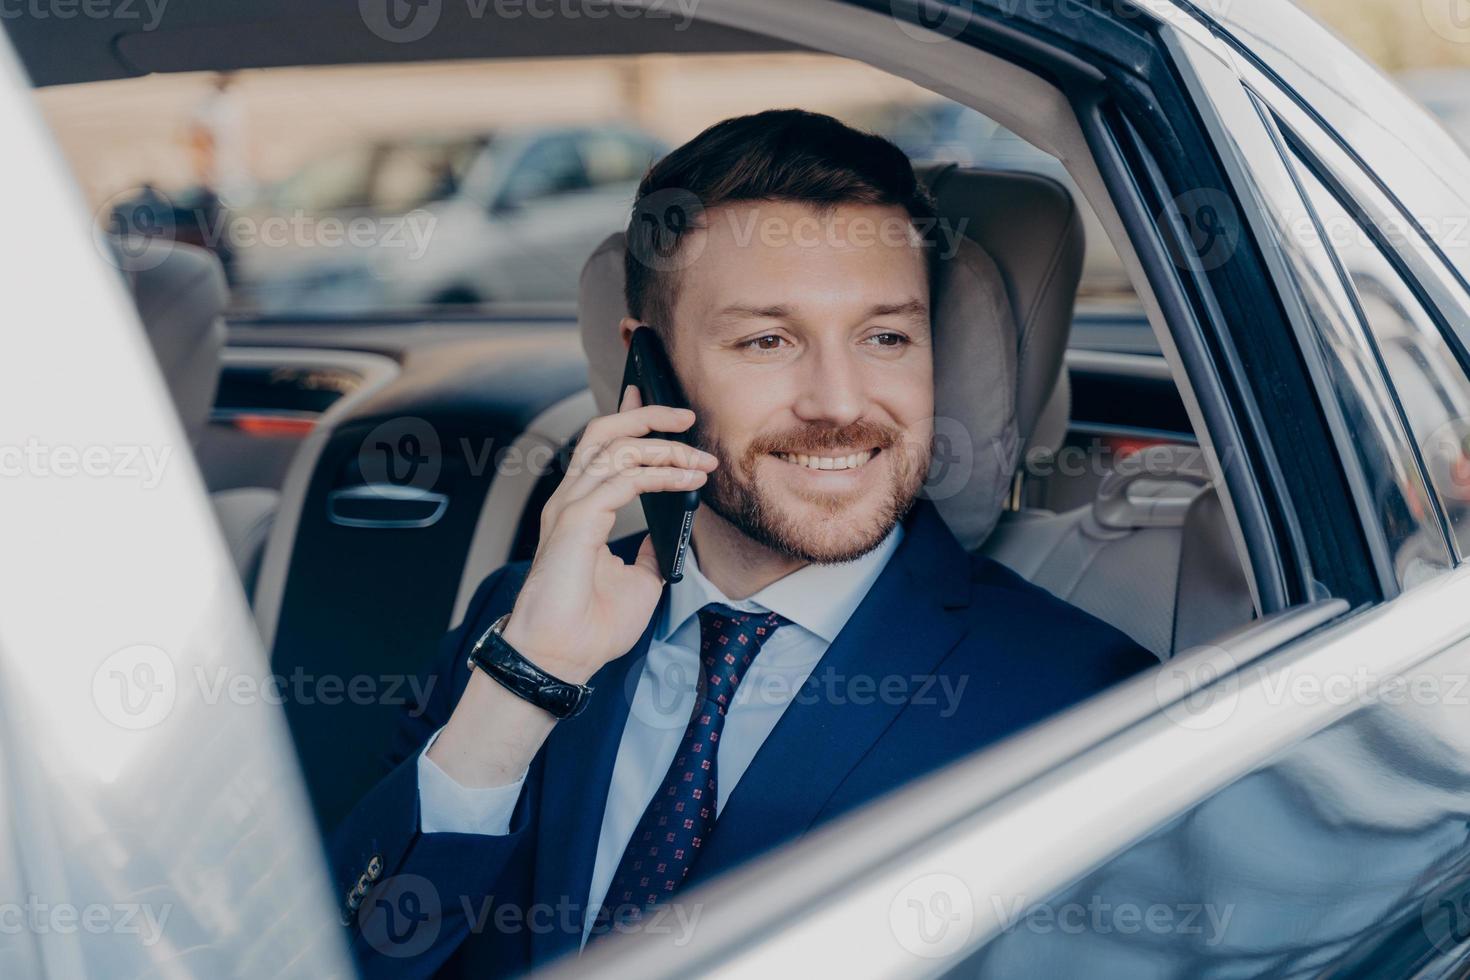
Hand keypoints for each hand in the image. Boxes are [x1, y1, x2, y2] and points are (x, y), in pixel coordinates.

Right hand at [499, 385, 716, 683]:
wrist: (563, 657)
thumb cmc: (591, 626)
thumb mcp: (639, 580)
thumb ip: (651, 549)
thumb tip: (672, 533)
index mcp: (580, 509)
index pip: (604, 448)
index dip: (632, 419)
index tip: (667, 411)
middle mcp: (571, 500)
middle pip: (604, 433)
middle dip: (647, 415)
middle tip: (687, 416)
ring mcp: (570, 507)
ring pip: (618, 449)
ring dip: (666, 449)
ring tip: (701, 460)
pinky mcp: (577, 521)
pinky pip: (625, 480)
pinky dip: (661, 475)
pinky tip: (687, 481)